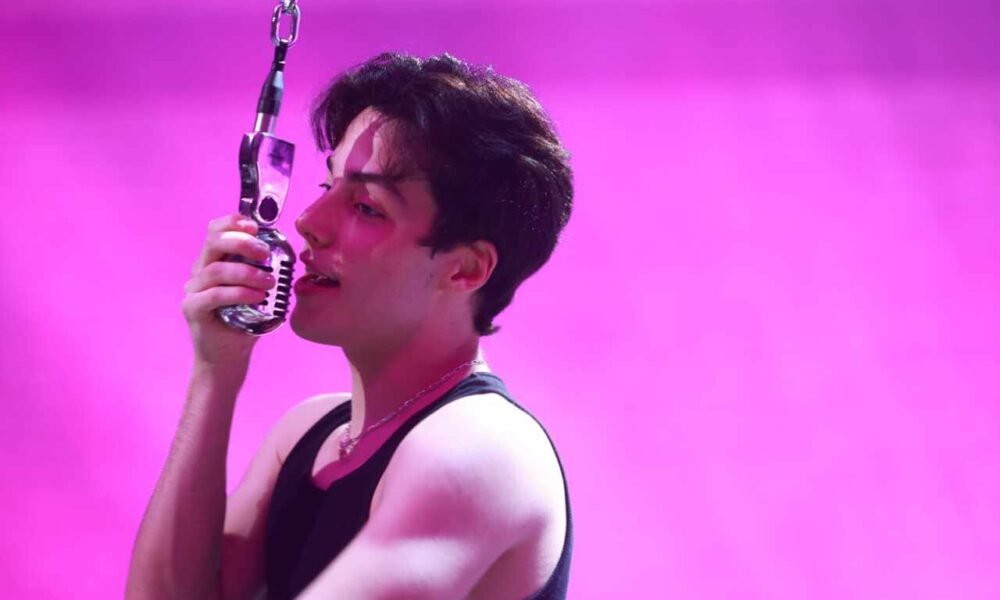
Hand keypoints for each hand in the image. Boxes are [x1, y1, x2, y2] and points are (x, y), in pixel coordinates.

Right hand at [182, 214, 275, 367]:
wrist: (228, 357)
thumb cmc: (245, 321)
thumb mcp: (258, 290)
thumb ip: (263, 269)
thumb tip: (286, 251)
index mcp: (214, 261)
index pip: (216, 231)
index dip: (233, 222)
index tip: (257, 227)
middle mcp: (200, 271)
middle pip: (214, 243)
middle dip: (243, 243)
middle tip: (265, 254)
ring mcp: (193, 290)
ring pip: (217, 270)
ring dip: (248, 273)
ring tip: (270, 283)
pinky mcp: (193, 309)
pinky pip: (214, 294)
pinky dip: (239, 293)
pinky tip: (258, 297)